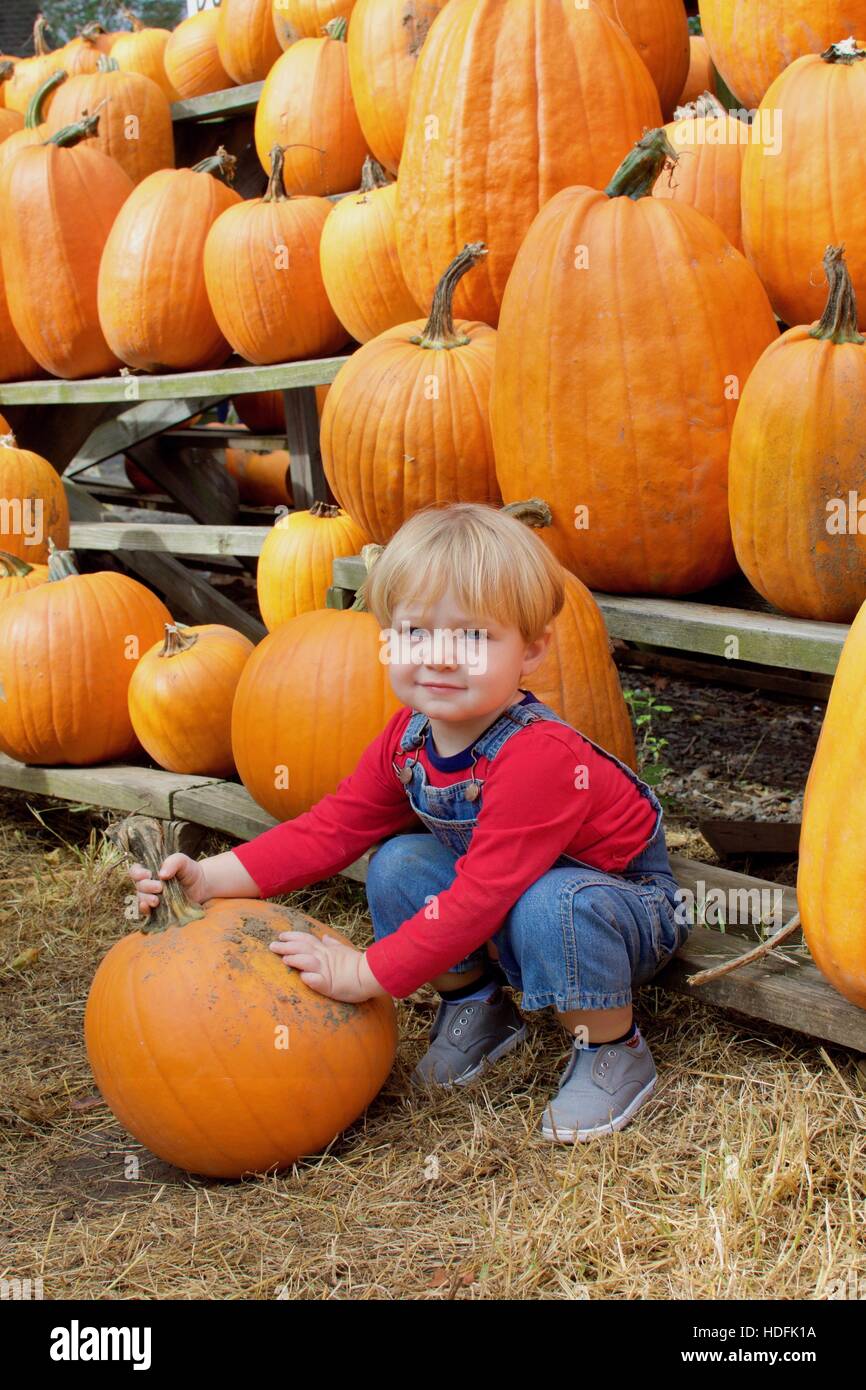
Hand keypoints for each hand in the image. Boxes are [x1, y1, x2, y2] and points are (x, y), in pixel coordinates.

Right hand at [129, 853, 209, 918]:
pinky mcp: (157, 910)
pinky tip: (148, 907)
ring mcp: (152, 897)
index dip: (137, 873)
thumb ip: (173, 862)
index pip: (135, 871)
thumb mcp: (183, 862)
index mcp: (150, 871)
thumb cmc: (189, 871)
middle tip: (160, 887)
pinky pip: (145, 912)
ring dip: (145, 899)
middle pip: (138, 886)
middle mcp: (148, 884)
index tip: (148, 874)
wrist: (201, 887)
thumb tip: (161, 874)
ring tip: (156, 900)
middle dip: (147, 886)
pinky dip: (144, 910)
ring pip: (140, 899)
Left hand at [269, 931, 387, 1002]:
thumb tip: (325, 937)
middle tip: (272, 945)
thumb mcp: (344, 950)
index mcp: (326, 950)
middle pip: (303, 948)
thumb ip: (333, 944)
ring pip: (308, 962)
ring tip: (284, 959)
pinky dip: (311, 979)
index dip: (292, 936)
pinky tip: (303, 978)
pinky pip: (319, 982)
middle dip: (286, 946)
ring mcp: (327, 971)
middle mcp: (324, 958)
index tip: (280, 935)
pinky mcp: (330, 985)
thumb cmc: (357, 964)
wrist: (371, 975)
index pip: (306, 939)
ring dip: (296, 960)